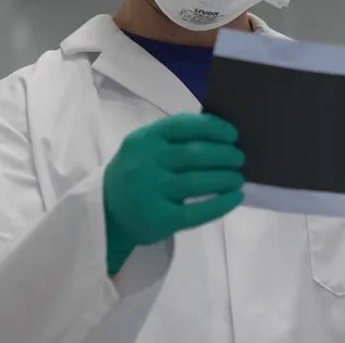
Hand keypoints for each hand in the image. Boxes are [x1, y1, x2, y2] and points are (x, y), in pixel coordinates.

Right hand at [102, 113, 244, 273]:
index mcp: (143, 140)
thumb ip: (174, 138)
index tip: (233, 135)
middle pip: (196, 154)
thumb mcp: (144, 148)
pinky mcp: (159, 220)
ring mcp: (150, 192)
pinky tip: (235, 198)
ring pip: (199, 181)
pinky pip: (197, 212)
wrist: (105, 213)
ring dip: (226, 178)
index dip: (214, 128)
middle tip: (239, 159)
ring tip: (238, 178)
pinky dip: (221, 204)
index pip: (184, 126)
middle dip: (225, 155)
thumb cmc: (134, 173)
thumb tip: (220, 132)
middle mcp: (145, 164)